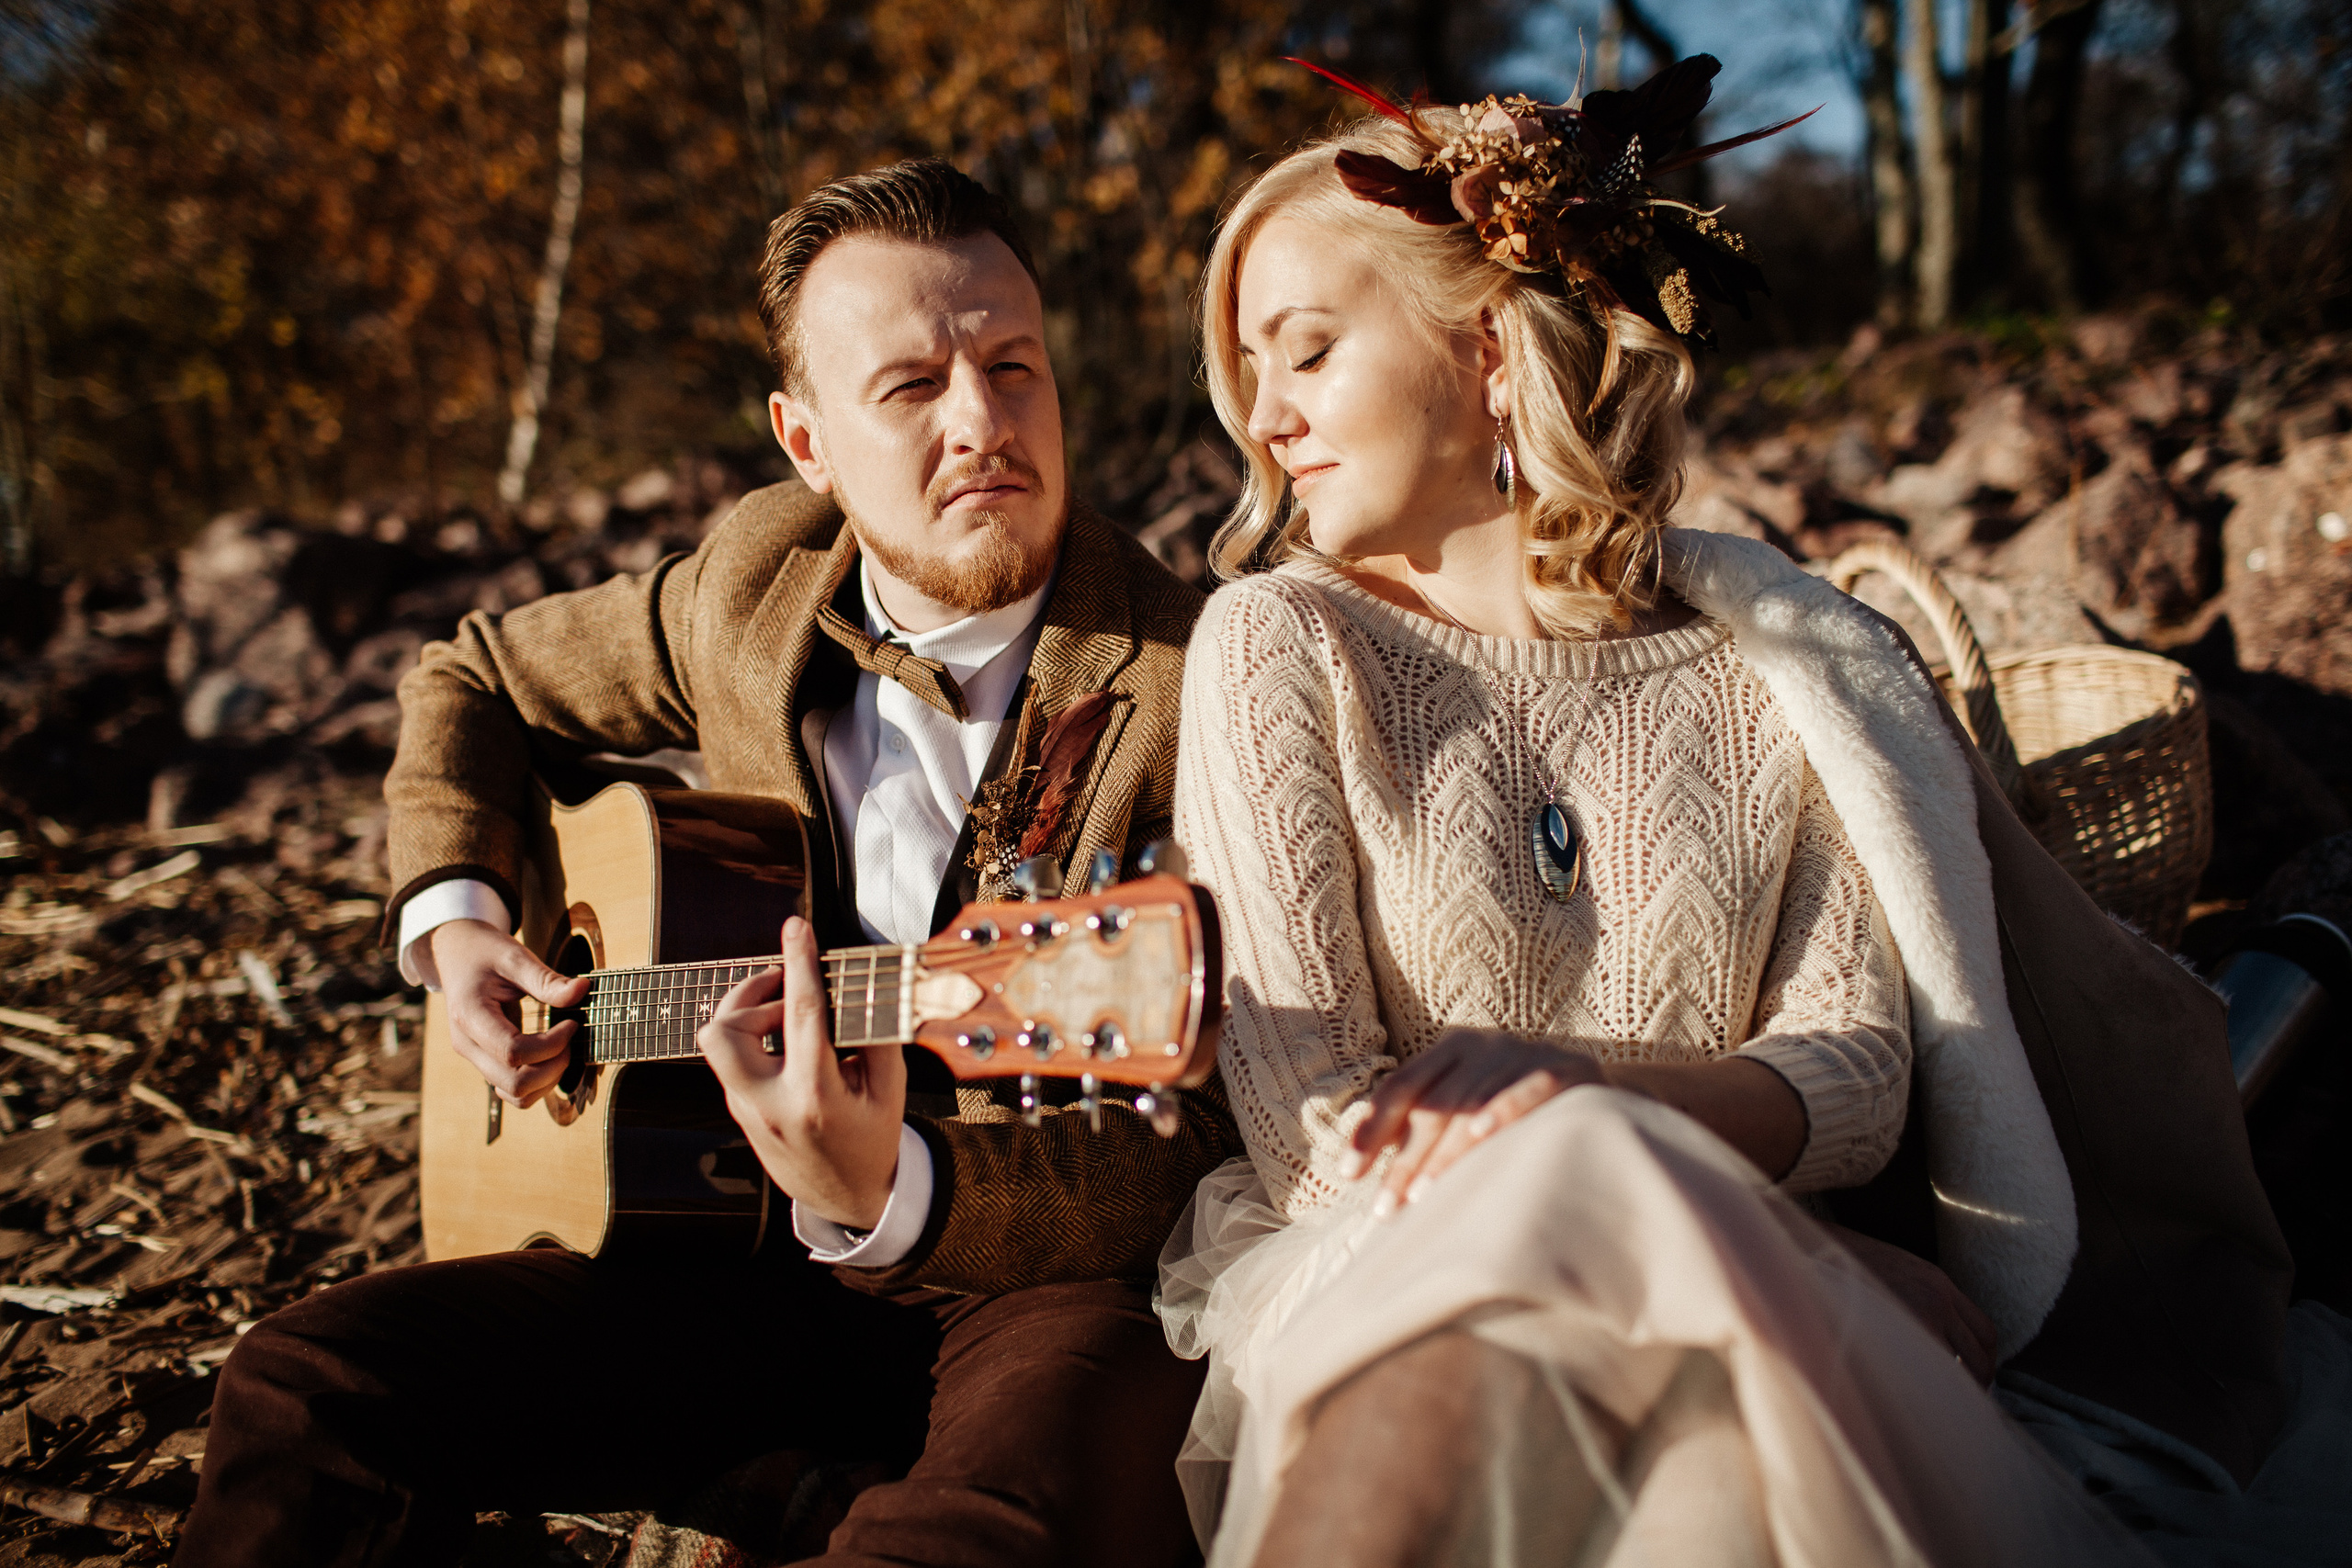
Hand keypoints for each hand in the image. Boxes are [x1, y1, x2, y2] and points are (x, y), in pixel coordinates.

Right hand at [430, 918, 590, 1106]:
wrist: (456, 954)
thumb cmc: (483, 952)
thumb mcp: (514, 956)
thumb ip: (546, 979)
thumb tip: (582, 990)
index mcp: (470, 1016)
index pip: (513, 1051)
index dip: (551, 1044)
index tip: (572, 1023)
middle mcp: (467, 1045)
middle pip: (514, 1083)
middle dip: (553, 1067)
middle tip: (570, 1038)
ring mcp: (474, 1057)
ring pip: (515, 1095)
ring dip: (547, 1080)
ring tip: (562, 1049)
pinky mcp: (485, 1062)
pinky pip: (512, 1090)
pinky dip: (537, 1083)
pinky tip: (551, 1056)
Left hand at [699, 916, 904, 1230]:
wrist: (848, 1199)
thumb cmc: (872, 1142)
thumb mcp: (890, 1091)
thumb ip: (875, 1038)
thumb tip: (859, 988)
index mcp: (814, 1097)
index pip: (801, 1014)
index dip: (799, 963)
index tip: (796, 928)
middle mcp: (770, 1104)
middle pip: (723, 1031)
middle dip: (747, 996)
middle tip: (783, 986)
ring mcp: (747, 1111)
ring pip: (717, 1043)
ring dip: (747, 1016)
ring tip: (786, 1014)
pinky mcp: (739, 1112)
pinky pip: (732, 1061)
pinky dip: (753, 1039)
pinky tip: (785, 1041)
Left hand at [1345, 1028, 1607, 1215]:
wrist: (1600, 1089)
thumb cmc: (1516, 1108)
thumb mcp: (1467, 1107)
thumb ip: (1422, 1128)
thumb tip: (1365, 1174)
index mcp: (1450, 1048)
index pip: (1400, 1089)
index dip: (1370, 1130)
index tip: (1348, 1174)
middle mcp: (1482, 1044)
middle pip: (1432, 1105)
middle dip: (1405, 1161)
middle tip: (1385, 1209)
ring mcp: (1525, 1052)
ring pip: (1474, 1102)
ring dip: (1446, 1153)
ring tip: (1424, 1196)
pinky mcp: (1567, 1066)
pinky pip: (1530, 1087)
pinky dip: (1503, 1109)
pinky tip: (1480, 1137)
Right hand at [1825, 1221, 1998, 1385]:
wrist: (1809, 1249)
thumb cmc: (1842, 1266)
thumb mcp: (1892, 1270)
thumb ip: (1917, 1298)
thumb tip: (1929, 1340)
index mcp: (1938, 1283)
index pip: (1984, 1331)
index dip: (1983, 1359)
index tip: (1970, 1375)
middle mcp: (1938, 1298)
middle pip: (1982, 1355)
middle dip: (1977, 1381)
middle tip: (1961, 1401)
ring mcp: (1920, 1314)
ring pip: (1963, 1367)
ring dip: (1957, 1389)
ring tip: (1940, 1405)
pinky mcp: (1898, 1329)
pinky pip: (1931, 1369)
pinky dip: (1931, 1387)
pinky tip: (1916, 1397)